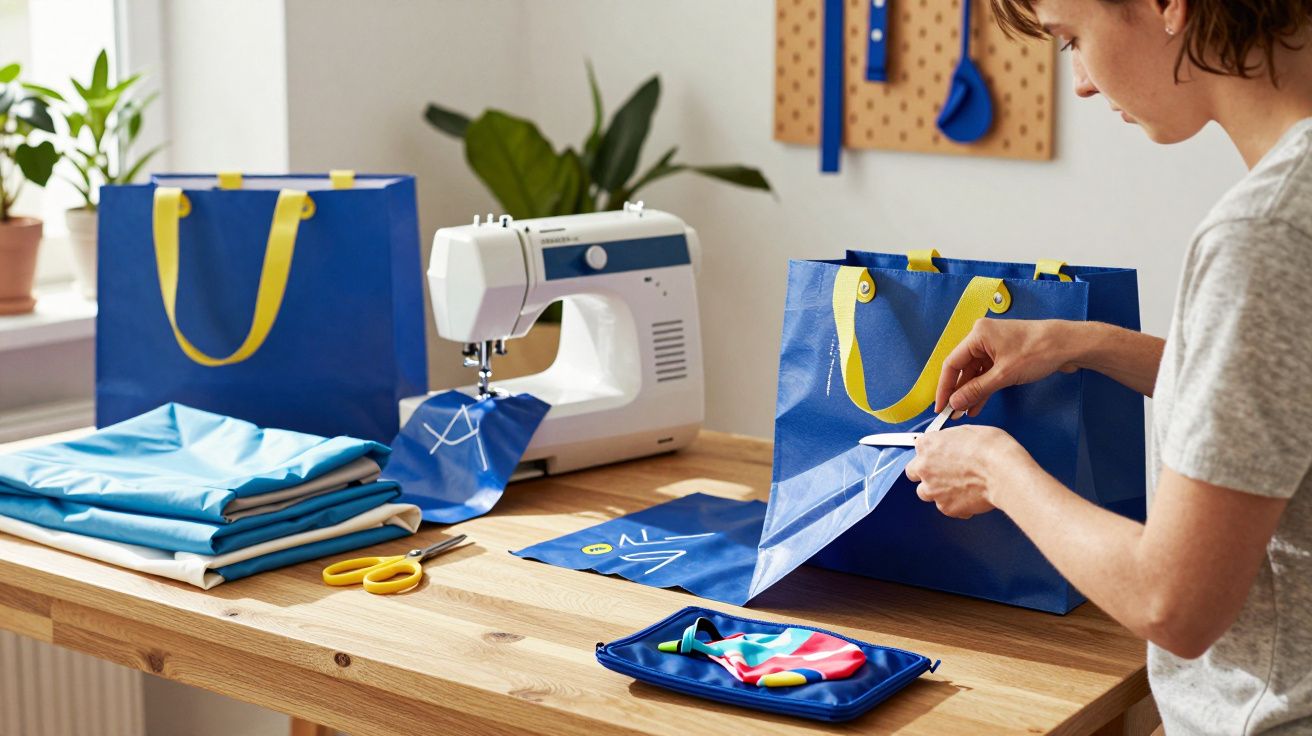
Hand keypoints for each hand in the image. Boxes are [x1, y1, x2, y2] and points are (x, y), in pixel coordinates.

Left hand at [904, 425, 1030, 518]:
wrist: (1003, 472)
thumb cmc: (991, 449)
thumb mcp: (968, 431)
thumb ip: (951, 440)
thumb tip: (952, 444)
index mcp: (928, 445)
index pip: (919, 448)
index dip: (931, 452)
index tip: (939, 455)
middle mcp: (925, 468)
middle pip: (914, 473)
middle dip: (927, 472)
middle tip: (945, 472)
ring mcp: (933, 490)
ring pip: (926, 493)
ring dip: (937, 490)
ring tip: (958, 486)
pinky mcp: (946, 508)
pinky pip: (946, 508)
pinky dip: (956, 504)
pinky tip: (969, 497)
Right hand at [936, 319, 1082, 415]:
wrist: (1069, 345)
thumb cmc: (1039, 350)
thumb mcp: (1004, 375)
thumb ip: (976, 390)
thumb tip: (955, 403)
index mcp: (978, 335)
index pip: (952, 363)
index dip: (945, 387)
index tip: (941, 406)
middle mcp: (983, 338)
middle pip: (963, 368)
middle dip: (958, 392)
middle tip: (952, 413)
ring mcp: (995, 346)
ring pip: (975, 373)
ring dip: (971, 393)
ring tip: (964, 413)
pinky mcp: (1005, 354)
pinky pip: (988, 373)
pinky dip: (983, 389)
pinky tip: (978, 404)